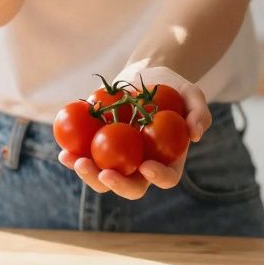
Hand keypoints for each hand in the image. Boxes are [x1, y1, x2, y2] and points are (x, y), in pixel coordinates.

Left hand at [58, 73, 211, 199]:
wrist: (144, 77)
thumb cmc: (172, 88)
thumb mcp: (191, 93)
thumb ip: (200, 112)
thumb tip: (196, 134)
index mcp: (168, 161)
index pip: (166, 178)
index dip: (157, 177)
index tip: (146, 166)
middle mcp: (143, 167)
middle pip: (131, 187)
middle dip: (116, 185)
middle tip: (104, 173)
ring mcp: (119, 161)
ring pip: (103, 179)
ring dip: (89, 175)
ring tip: (75, 161)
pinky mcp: (99, 150)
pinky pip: (86, 160)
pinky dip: (74, 158)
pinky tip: (63, 152)